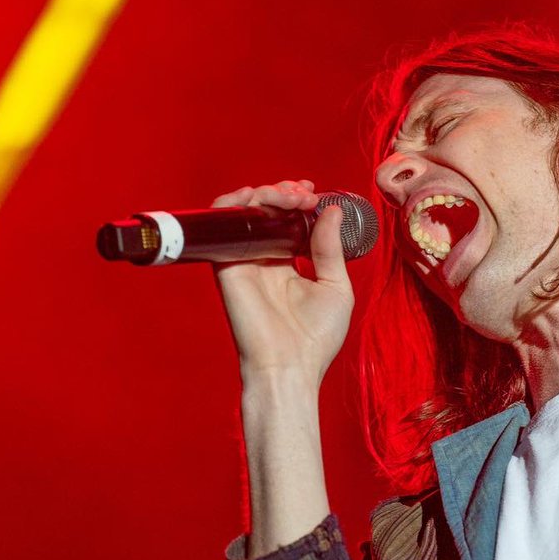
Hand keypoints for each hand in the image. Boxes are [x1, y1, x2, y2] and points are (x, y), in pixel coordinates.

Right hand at [209, 179, 353, 384]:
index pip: (288, 220)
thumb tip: (332, 211)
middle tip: (303, 195)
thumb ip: (330, 248)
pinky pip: (222, 225)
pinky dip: (234, 203)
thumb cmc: (315, 338)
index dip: (298, 200)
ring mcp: (245, 260)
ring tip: (287, 197)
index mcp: (289, 264)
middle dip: (285, 193)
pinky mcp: (227, 264)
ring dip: (265, 193)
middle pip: (268, 211)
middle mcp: (265, 259)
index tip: (313, 193)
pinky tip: (256, 197)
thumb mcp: (336, 287)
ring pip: (246, 212)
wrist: (289, 366)